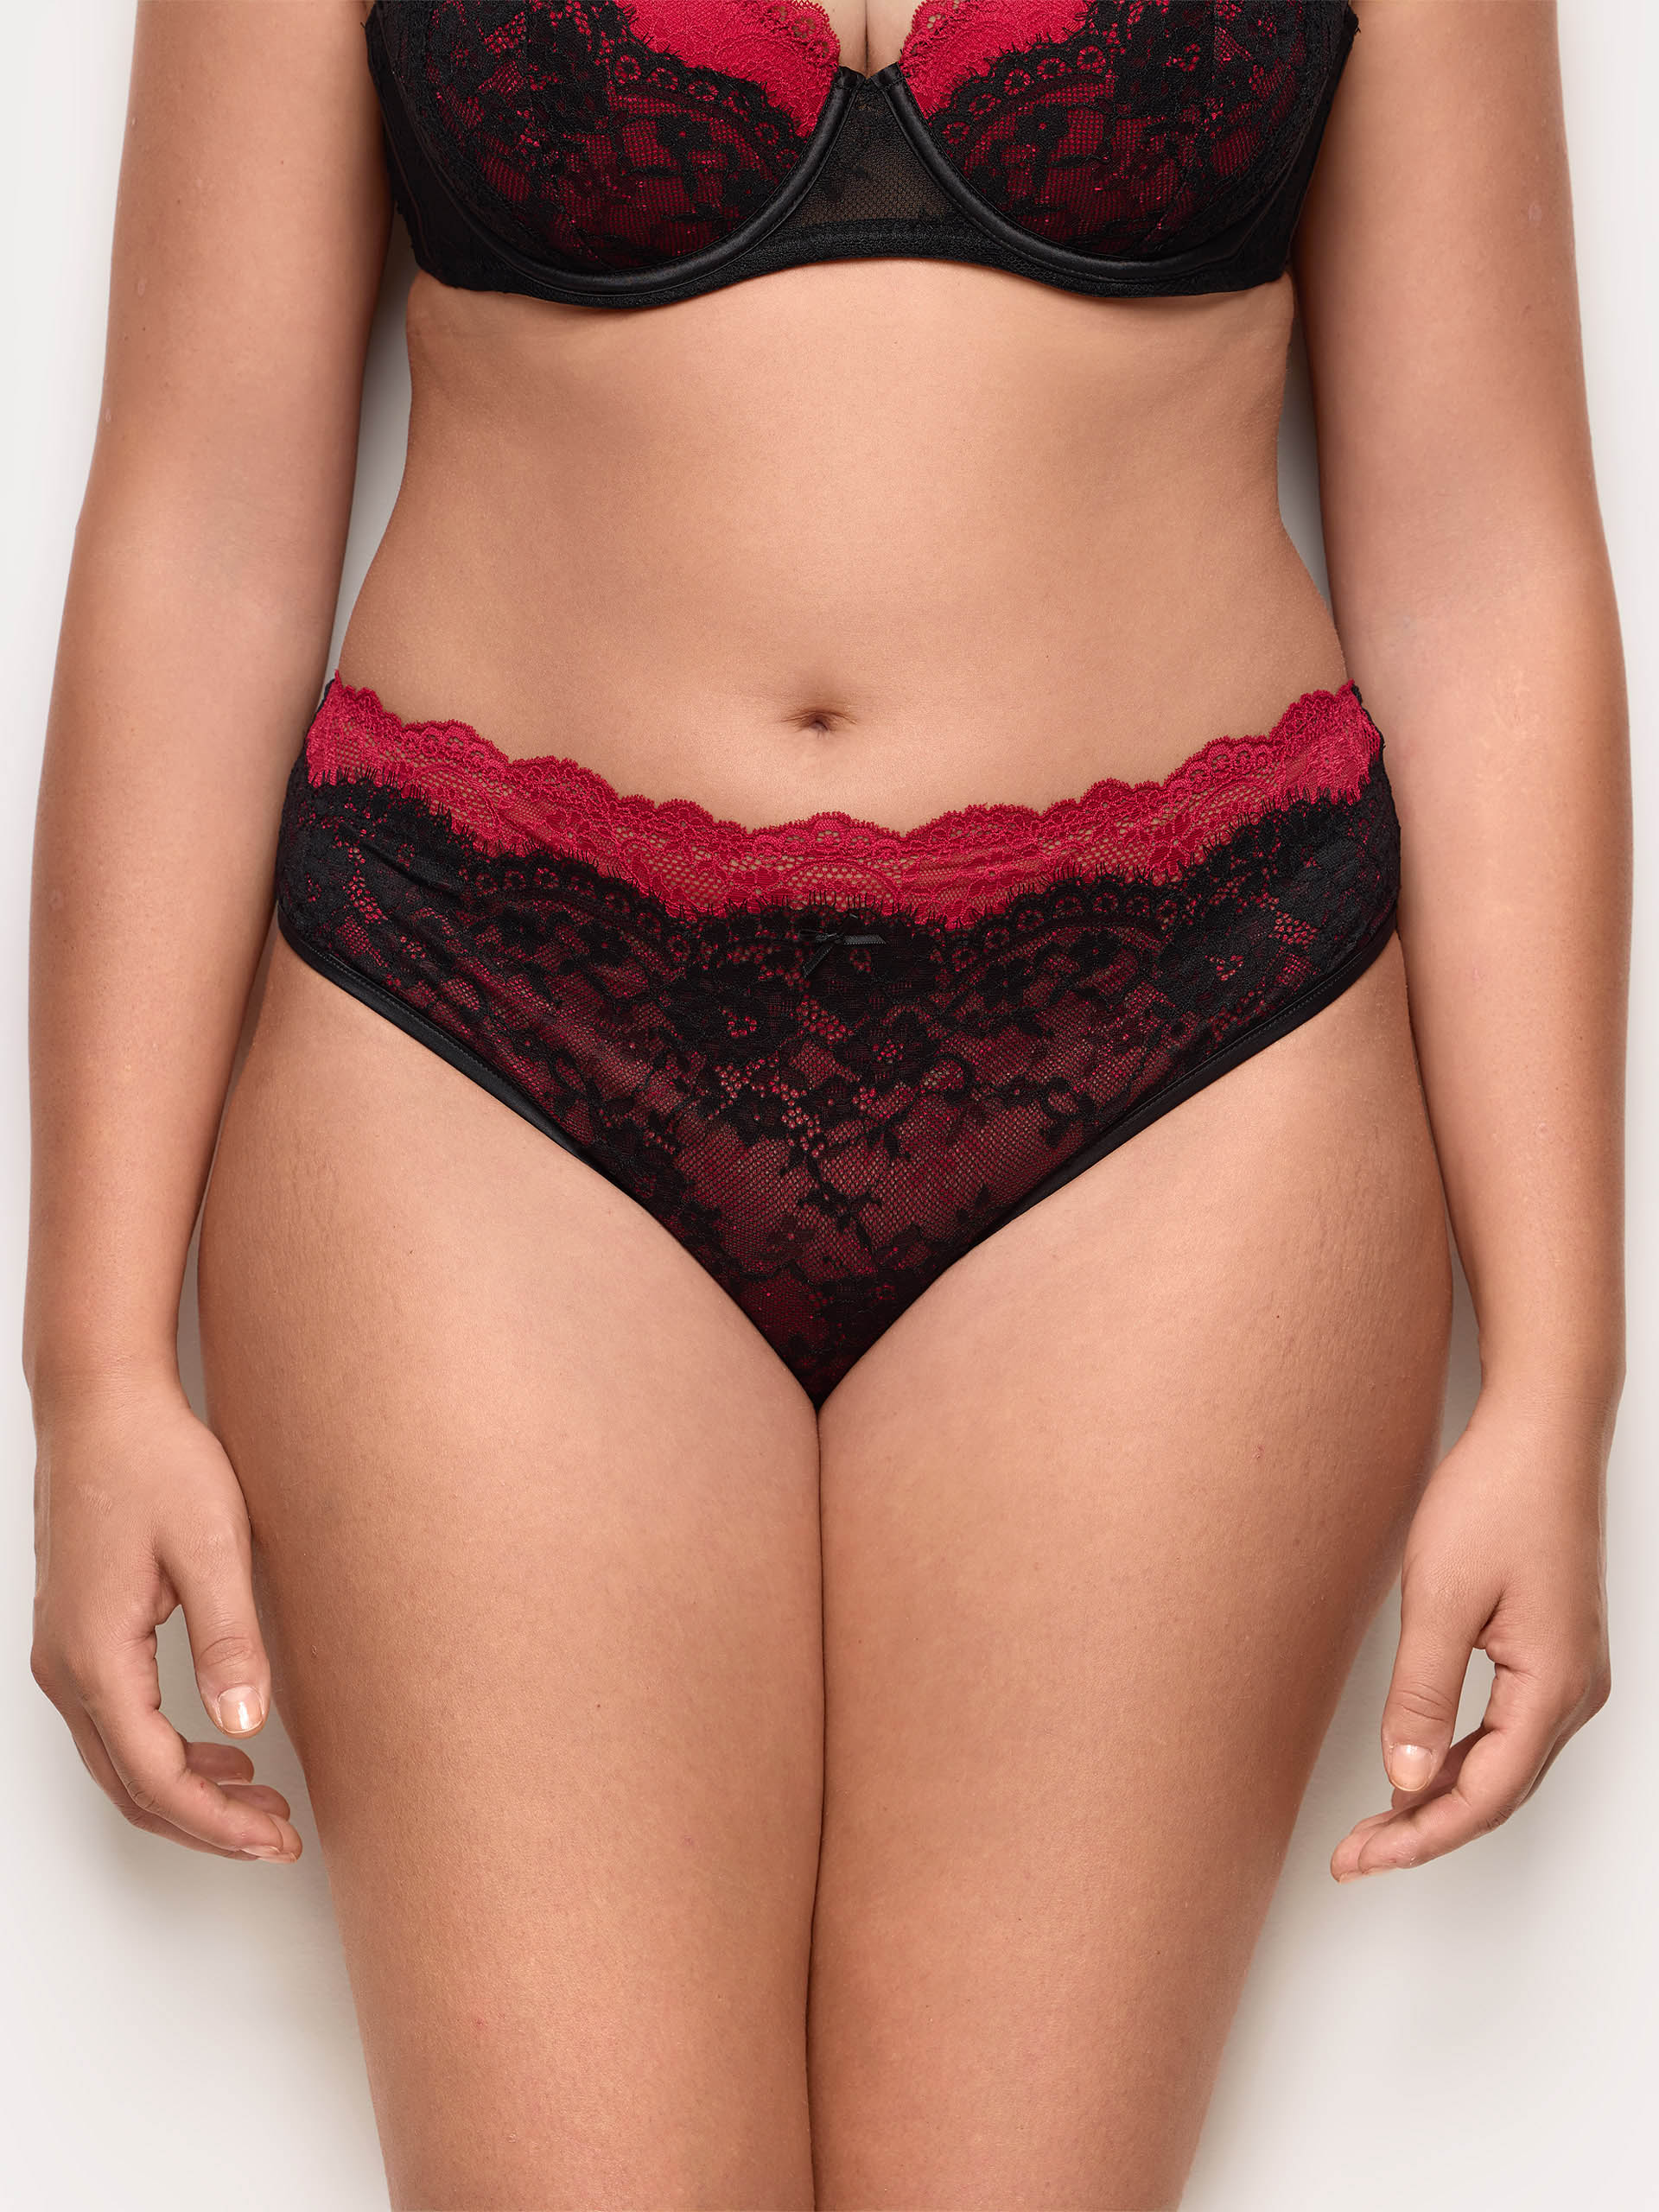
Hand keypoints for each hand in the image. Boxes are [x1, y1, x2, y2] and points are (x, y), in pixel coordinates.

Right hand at [30, 1366, 301, 1861]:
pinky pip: (117, 1723)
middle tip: (280, 1837)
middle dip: (206, 1825)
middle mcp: (66, 1666)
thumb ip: (229, 1639)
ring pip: (120, 1760)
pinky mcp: (77, 1635)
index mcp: (97, 1654)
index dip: (217, 1823)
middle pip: (130, 1785)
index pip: (154, 1777)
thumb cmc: (156, 1460)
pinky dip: (167, 1754)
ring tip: (263, 1802)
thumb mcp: (211, 1545)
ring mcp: (64, 1653)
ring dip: (188, 1793)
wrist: (102, 1403)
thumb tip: (246, 1727)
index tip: (276, 1838)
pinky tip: (223, 1746)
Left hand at [1332, 1386, 1611, 1879]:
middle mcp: (1574, 1692)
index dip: (1419, 1836)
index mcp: (1553, 1688)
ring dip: (1440, 1797)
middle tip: (1353, 1855)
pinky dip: (1460, 1756)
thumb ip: (1422, 1693)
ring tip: (1374, 1824)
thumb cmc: (1497, 1497)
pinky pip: (1507, 1729)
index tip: (1359, 1859)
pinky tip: (1417, 1763)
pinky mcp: (1553, 1652)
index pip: (1484, 1797)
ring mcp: (1568, 1673)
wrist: (1541, 1432)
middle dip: (1424, 1829)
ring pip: (1503, 1764)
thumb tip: (1405, 1777)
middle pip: (1498, 1792)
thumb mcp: (1439, 1596)